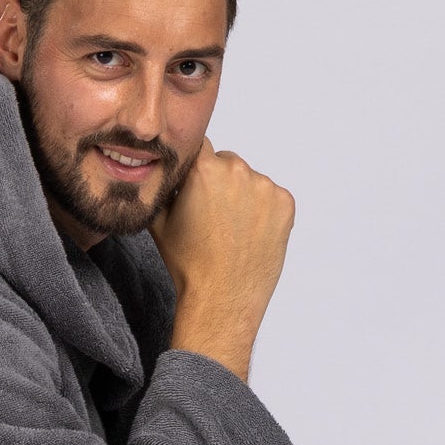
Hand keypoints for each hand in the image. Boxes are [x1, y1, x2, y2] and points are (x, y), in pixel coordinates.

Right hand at [150, 137, 295, 382]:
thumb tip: (161, 170)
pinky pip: (271, 196)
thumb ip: (163, 186)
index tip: (194, 183)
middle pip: (226, 162)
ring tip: (231, 229)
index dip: (194, 165)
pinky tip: (249, 234)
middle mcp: (238, 171)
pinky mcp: (285, 204)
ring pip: (250, 180)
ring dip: (242, 196)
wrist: (222, 298)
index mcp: (203, 169)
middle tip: (211, 215)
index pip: (199, 145)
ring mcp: (265, 187)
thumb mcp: (159, 221)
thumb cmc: (189, 264)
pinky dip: (263, 210)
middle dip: (219, 181)